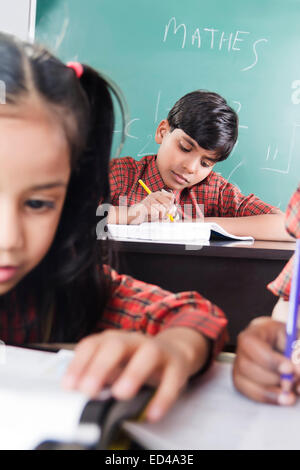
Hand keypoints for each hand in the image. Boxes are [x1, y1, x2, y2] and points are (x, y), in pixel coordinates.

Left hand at [62, 328, 208, 420]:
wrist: (174, 353)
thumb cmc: (136, 361)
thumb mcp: (114, 365)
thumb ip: (98, 376)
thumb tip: (79, 392)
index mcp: (113, 340)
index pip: (92, 344)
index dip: (79, 363)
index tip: (69, 386)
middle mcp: (134, 341)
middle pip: (116, 345)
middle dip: (100, 366)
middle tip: (88, 390)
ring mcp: (157, 350)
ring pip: (148, 354)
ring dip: (134, 373)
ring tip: (121, 394)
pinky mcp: (177, 364)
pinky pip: (172, 378)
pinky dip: (163, 396)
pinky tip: (152, 412)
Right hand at [128, 190, 175, 223]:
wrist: (132, 215)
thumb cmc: (146, 214)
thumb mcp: (158, 211)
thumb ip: (167, 210)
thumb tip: (174, 210)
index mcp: (157, 194)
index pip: (172, 197)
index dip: (172, 204)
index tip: (169, 210)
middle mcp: (154, 195)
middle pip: (169, 204)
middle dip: (167, 212)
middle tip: (161, 215)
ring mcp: (150, 200)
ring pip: (163, 210)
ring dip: (160, 216)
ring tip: (153, 215)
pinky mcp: (146, 206)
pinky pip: (157, 214)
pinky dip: (154, 218)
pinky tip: (149, 216)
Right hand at [233, 317, 299, 404]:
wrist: (279, 344)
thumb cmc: (286, 339)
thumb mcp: (295, 339)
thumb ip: (297, 352)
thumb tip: (297, 371)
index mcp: (254, 332)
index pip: (252, 344)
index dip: (269, 359)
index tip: (289, 369)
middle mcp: (242, 349)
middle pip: (246, 366)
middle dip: (272, 378)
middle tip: (292, 382)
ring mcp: (239, 366)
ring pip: (246, 383)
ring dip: (271, 392)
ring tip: (290, 393)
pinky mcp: (241, 381)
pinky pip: (250, 394)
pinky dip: (268, 398)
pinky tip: (282, 397)